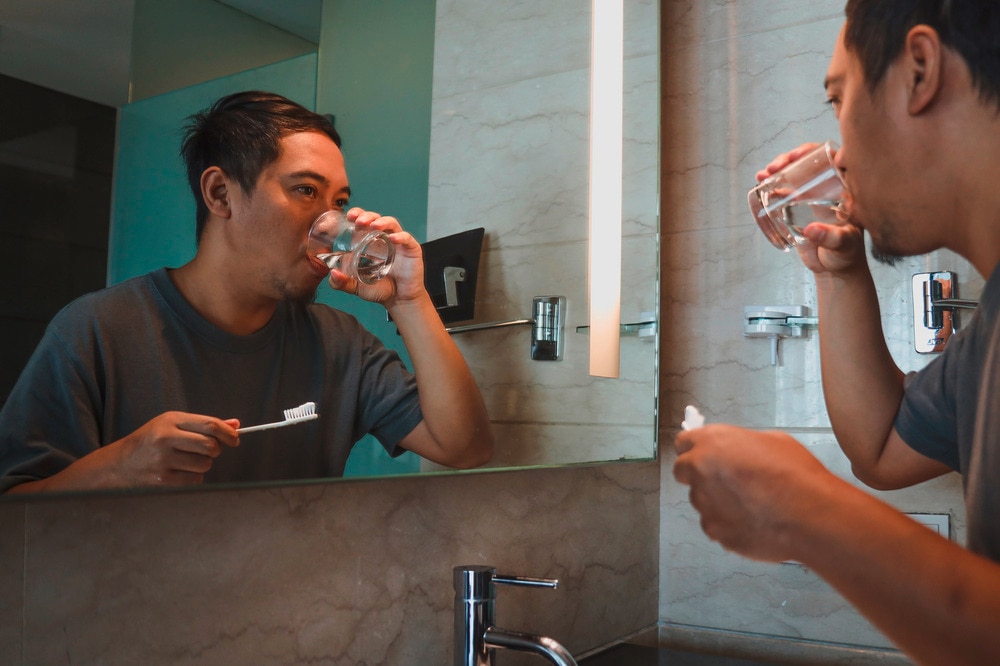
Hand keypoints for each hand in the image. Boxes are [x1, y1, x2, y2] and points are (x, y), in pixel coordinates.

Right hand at [98, 412, 239, 486]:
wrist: (119, 464)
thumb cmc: (150, 441)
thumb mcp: (173, 424)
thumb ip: (203, 424)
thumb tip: (235, 425)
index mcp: (171, 420)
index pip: (210, 425)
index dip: (228, 433)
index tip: (235, 439)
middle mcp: (166, 438)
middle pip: (211, 446)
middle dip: (215, 450)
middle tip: (207, 450)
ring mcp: (163, 459)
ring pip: (205, 464)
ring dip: (203, 464)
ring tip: (187, 460)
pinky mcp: (163, 479)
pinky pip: (195, 479)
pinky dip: (194, 476)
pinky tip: (180, 471)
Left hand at [327, 207, 425, 305]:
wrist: (398, 300)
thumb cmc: (378, 289)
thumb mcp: (355, 287)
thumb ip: (341, 282)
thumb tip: (333, 273)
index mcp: (369, 242)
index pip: (363, 221)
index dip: (357, 215)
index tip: (349, 217)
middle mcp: (383, 239)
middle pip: (376, 218)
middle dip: (367, 216)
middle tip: (358, 221)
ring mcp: (398, 243)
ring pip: (392, 224)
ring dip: (382, 221)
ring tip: (374, 226)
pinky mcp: (411, 249)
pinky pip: (407, 238)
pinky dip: (400, 236)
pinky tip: (392, 238)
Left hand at [673, 424, 834, 561]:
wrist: (809, 514)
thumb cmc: (795, 473)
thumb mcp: (770, 441)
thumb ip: (740, 445)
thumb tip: (736, 453)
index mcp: (711, 442)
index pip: (683, 443)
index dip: (694, 449)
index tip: (703, 454)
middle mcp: (700, 471)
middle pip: (683, 471)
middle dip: (698, 474)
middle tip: (724, 479)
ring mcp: (704, 504)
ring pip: (700, 500)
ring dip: (715, 500)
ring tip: (748, 503)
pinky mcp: (714, 531)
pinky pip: (714, 524)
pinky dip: (727, 523)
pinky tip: (751, 521)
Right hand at [758, 143, 866, 275]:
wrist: (831, 267)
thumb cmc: (846, 254)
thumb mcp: (843, 245)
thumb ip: (831, 238)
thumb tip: (812, 230)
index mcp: (846, 191)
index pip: (837, 161)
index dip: (822, 152)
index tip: (805, 156)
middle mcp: (829, 189)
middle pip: (811, 162)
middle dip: (793, 158)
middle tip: (777, 166)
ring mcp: (811, 196)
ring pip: (796, 173)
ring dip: (779, 168)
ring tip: (765, 174)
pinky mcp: (796, 206)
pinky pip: (784, 189)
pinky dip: (771, 183)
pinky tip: (761, 181)